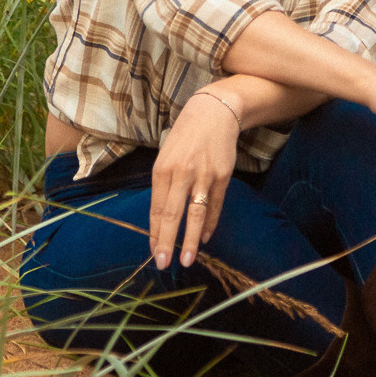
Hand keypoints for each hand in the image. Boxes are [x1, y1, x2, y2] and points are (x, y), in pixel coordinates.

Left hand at [150, 88, 241, 269]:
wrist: (214, 112)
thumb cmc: (185, 136)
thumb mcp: (166, 155)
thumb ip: (163, 184)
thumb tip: (160, 217)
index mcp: (162, 169)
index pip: (156, 208)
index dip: (154, 233)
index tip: (153, 252)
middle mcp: (181, 173)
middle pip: (172, 214)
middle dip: (167, 242)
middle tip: (163, 264)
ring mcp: (204, 175)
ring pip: (195, 214)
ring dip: (191, 240)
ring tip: (187, 259)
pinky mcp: (222, 176)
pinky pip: (215, 205)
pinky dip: (210, 223)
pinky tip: (205, 237)